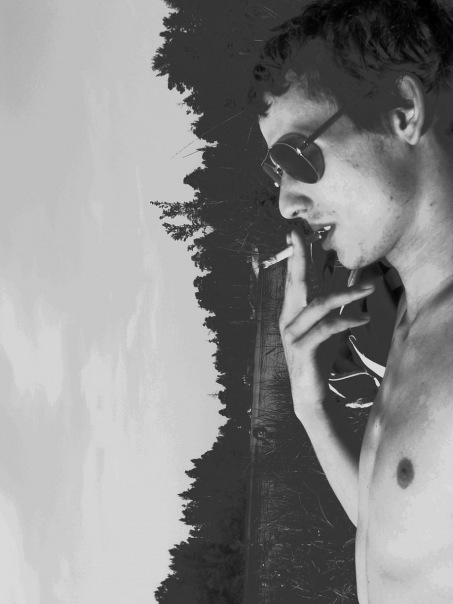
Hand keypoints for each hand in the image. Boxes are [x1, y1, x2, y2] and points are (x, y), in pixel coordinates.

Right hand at [280, 229, 374, 417]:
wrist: (308, 394)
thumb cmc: (318, 358)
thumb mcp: (325, 328)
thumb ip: (331, 307)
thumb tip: (348, 283)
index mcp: (291, 312)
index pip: (293, 278)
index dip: (295, 255)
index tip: (295, 233)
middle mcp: (287, 319)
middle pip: (296, 283)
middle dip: (301, 257)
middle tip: (306, 235)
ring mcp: (292, 334)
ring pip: (318, 304)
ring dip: (346, 293)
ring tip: (370, 287)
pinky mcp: (303, 349)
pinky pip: (327, 328)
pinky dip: (347, 320)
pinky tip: (363, 318)